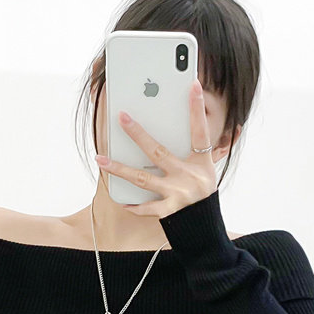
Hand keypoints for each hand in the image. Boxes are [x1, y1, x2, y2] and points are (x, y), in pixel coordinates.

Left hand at [94, 77, 217, 219]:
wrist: (205, 229)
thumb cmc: (203, 196)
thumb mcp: (208, 171)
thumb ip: (202, 151)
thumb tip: (213, 128)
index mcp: (201, 164)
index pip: (200, 131)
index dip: (198, 108)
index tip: (194, 85)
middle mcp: (189, 177)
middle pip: (158, 151)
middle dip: (137, 134)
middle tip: (121, 117)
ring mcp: (177, 194)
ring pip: (141, 178)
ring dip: (119, 169)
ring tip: (101, 160)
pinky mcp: (169, 212)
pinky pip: (146, 208)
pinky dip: (133, 205)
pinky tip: (120, 199)